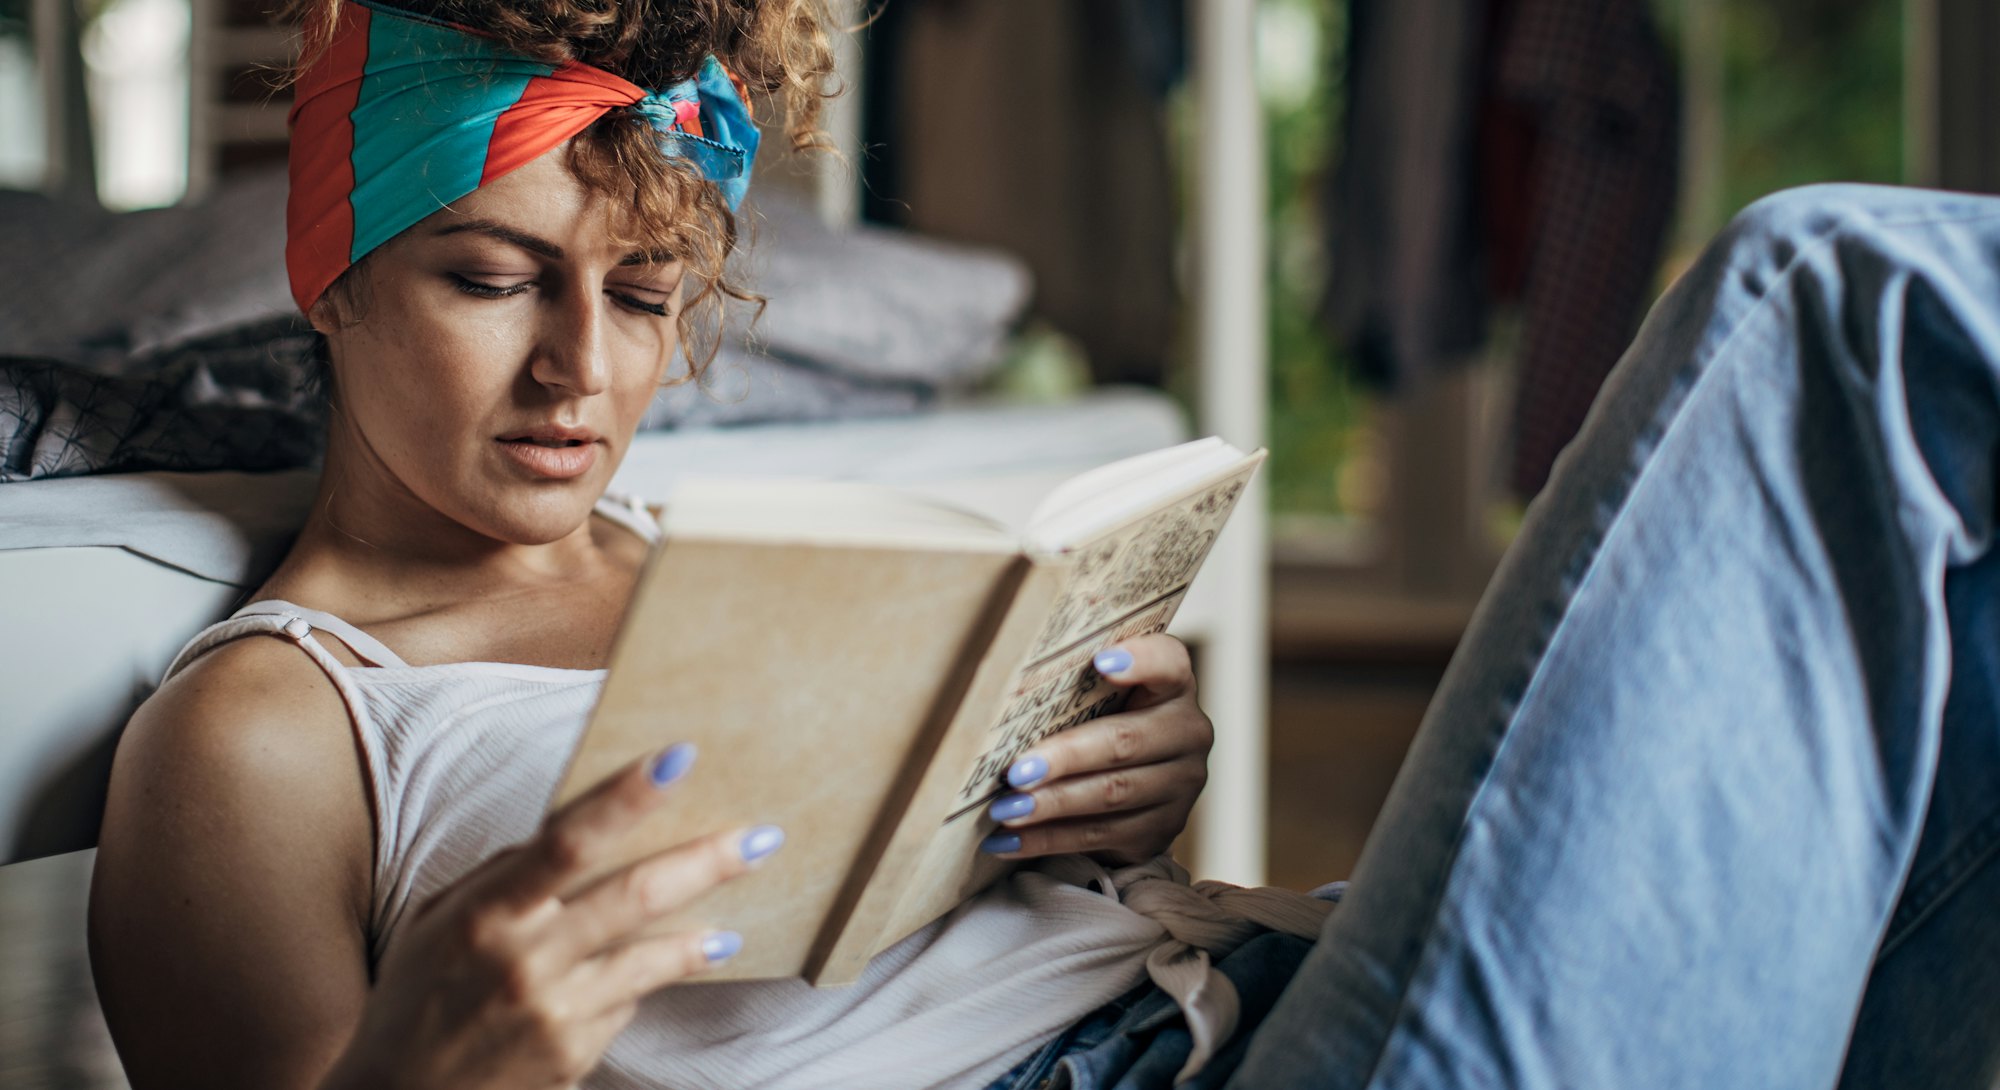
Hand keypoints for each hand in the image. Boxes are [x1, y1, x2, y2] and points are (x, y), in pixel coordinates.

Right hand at [321, 745, 782, 1089]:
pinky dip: (649, 979)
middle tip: (763, 837)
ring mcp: (553, 1013)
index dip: (624, 798)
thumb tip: (578, 828)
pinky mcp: (573, 1054)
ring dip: (702, 935)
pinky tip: (666, 968)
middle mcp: (521, 961)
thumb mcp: (440, 921)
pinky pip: (628, 1000)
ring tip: (733, 921)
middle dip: (706, 862)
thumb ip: (506, 877)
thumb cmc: (417, 996)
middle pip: (632, 897)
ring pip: (651, 959)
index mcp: (482, 913)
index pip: (564, 843)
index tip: (677, 759)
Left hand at [978, 633, 1211, 866]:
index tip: (1101, 660)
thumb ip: (1078, 683)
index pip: (1168, 662)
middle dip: (1065, 757)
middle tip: (1017, 771)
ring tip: (1005, 809)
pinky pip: (1099, 834)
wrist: (1135, 784)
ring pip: (1110, 794)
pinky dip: (1049, 838)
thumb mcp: (1103, 694)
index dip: (1140, 660)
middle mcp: (1187, 734)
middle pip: (1124, 742)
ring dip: (1051, 804)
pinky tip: (1009, 840)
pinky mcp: (1159, 829)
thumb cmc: (1104, 720)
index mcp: (1174, 686)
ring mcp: (1178, 786)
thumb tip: (1008, 684)